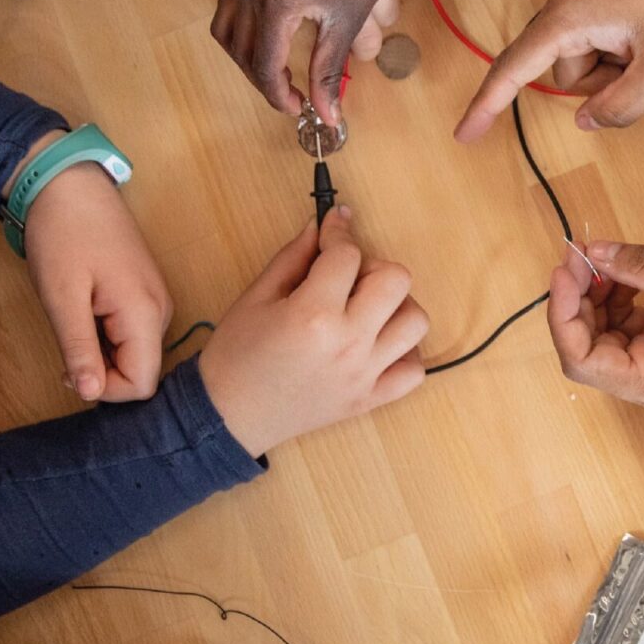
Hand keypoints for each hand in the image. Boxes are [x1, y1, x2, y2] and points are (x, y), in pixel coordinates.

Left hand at [22, 155, 172, 402]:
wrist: (70, 185)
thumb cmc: (63, 236)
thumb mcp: (63, 297)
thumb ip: (80, 348)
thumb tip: (90, 394)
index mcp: (145, 312)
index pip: (142, 382)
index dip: (107, 390)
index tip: (70, 371)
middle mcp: (160, 310)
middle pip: (142, 369)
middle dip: (103, 373)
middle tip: (65, 352)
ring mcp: (156, 299)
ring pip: (137, 353)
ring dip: (103, 355)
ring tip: (73, 326)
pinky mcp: (145, 292)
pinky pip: (134, 334)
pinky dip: (108, 338)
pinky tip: (85, 315)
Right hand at [199, 208, 428, 457]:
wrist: (228, 417)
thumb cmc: (235, 356)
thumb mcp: (256, 297)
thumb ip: (293, 257)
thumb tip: (321, 226)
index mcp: (314, 315)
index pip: (348, 254)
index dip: (339, 231)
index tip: (333, 225)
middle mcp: (348, 344)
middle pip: (396, 280)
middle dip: (372, 267)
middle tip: (346, 278)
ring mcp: (364, 374)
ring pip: (416, 321)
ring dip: (396, 306)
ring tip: (366, 311)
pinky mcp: (370, 399)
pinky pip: (414, 371)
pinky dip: (404, 353)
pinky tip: (378, 344)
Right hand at [210, 0, 402, 118]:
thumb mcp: (346, 24)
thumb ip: (328, 72)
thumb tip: (326, 115)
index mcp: (276, 1)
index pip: (264, 64)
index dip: (278, 94)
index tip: (299, 107)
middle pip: (241, 50)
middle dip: (262, 79)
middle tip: (291, 94)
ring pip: (226, 28)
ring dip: (246, 57)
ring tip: (277, 72)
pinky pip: (231, 3)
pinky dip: (243, 30)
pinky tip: (270, 42)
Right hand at [454, 0, 643, 139]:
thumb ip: (621, 106)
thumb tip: (585, 119)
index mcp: (569, 14)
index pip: (515, 69)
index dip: (488, 105)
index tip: (464, 135)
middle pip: (561, 68)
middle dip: (602, 80)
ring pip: (581, 53)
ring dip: (614, 62)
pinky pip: (593, 32)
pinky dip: (618, 44)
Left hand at [546, 240, 643, 415]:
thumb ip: (642, 268)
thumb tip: (595, 252)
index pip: (582, 360)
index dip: (564, 314)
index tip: (565, 270)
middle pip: (591, 347)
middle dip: (579, 300)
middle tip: (580, 255)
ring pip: (610, 336)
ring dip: (600, 297)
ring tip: (606, 258)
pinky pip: (634, 330)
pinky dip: (625, 300)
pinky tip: (628, 273)